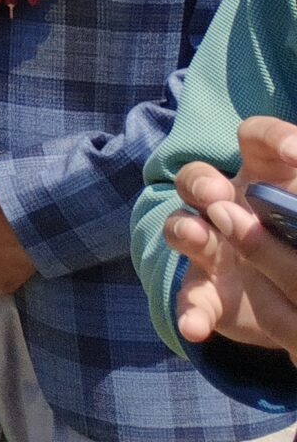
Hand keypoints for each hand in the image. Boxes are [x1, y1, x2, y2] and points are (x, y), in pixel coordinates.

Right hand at [167, 116, 296, 353]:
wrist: (291, 299)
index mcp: (264, 177)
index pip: (257, 139)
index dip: (274, 138)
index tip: (295, 153)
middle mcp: (226, 204)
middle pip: (199, 177)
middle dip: (203, 182)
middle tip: (218, 195)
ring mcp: (210, 247)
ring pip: (182, 227)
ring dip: (185, 230)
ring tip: (198, 239)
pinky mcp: (207, 291)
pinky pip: (191, 298)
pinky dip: (191, 312)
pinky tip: (195, 328)